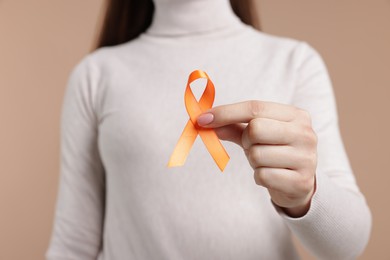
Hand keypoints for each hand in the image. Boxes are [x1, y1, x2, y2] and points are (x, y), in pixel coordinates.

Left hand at [197, 100, 316, 216]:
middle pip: (255, 129)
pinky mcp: (300, 181)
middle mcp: (305, 134)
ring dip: (253, 161)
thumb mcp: (256, 135)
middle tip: (252, 146)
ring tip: (265, 162)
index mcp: (296, 115)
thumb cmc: (274, 152)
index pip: (255, 107)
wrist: (298, 185)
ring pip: (256, 154)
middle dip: (246, 140)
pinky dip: (259, 177)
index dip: (226, 112)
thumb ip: (232, 125)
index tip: (202, 119)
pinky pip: (262, 176)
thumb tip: (205, 121)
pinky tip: (271, 176)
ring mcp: (306, 158)